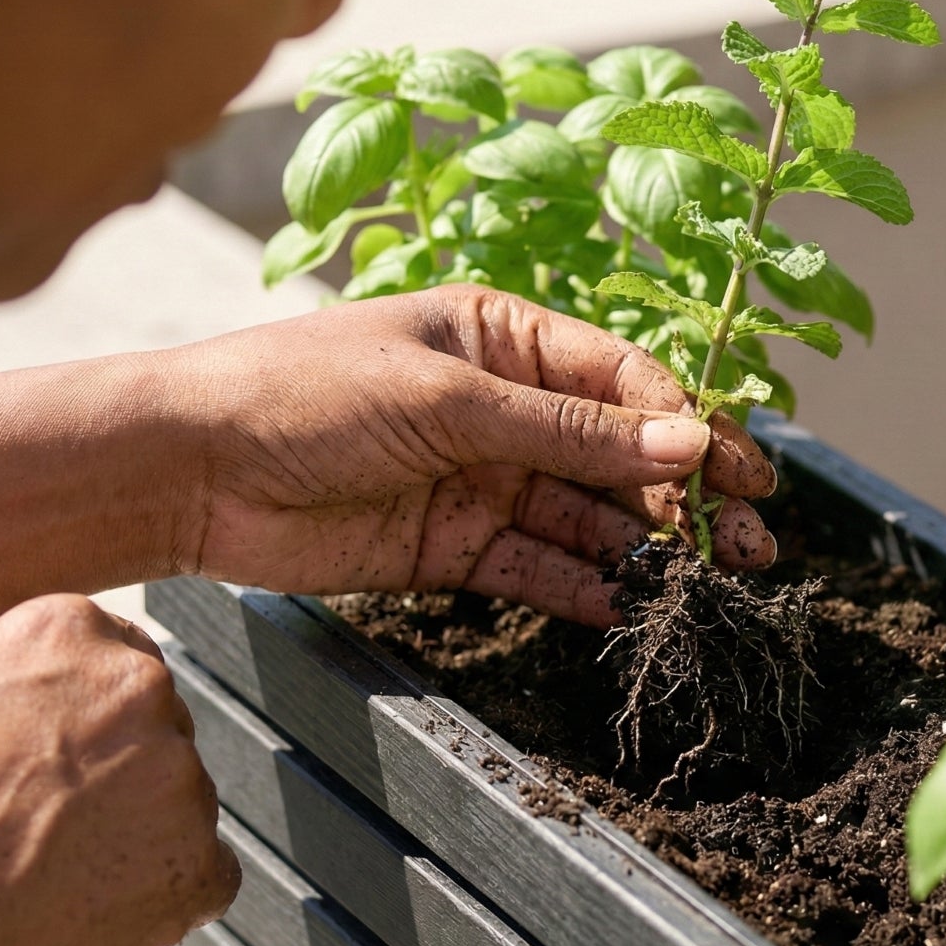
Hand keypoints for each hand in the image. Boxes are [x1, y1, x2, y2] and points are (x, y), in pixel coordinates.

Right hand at [0, 595, 238, 945]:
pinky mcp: (203, 858)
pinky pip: (204, 875)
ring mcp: (182, 772)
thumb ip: (23, 691)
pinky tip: (88, 913)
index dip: (91, 721)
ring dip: (138, 834)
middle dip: (122, 772)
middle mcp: (140, 686)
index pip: (119, 661)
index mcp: (71, 631)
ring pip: (180, 800)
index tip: (60, 760)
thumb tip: (56, 711)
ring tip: (46, 875)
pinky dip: (161, 898)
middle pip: (158, 727)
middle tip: (47, 827)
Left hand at [180, 285, 778, 625]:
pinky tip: (630, 607)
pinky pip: (535, 566)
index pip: (621, 381)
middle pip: (616, 454)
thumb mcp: (448, 400)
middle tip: (755, 544)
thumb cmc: (307, 394)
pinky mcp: (452, 546)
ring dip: (646, 549)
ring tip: (709, 585)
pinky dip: (580, 587)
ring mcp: (480, 480)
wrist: (191, 471)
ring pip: (585, 516)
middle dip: (686, 496)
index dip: (686, 425)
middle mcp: (500, 409)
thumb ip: (568, 433)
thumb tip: (688, 445)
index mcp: (503, 339)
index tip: (738, 473)